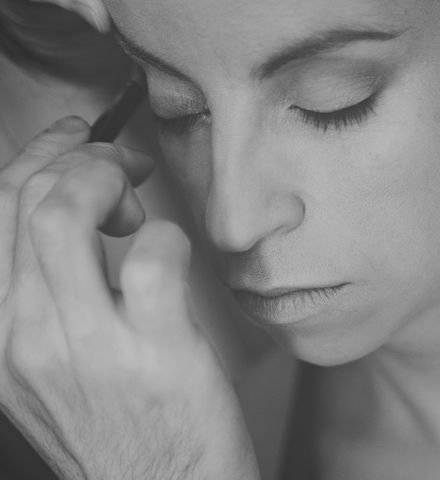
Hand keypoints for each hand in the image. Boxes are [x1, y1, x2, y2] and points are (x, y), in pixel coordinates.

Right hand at [0, 117, 258, 479]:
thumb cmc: (123, 428)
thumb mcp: (56, 367)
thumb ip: (48, 296)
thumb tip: (74, 215)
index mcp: (0, 336)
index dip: (38, 155)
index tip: (75, 139)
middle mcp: (25, 338)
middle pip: (28, 198)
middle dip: (83, 158)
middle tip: (124, 169)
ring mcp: (87, 347)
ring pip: (65, 214)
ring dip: (110, 183)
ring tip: (138, 209)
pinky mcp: (155, 352)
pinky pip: (151, 255)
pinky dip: (167, 236)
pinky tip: (174, 259)